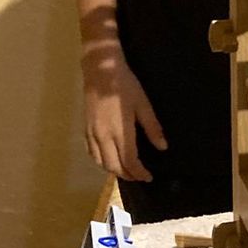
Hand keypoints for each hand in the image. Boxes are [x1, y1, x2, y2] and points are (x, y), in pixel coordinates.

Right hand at [81, 43, 166, 181]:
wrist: (100, 71)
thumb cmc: (125, 85)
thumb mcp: (143, 104)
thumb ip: (152, 128)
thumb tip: (162, 147)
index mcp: (120, 131)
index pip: (129, 161)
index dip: (139, 172)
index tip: (149, 177)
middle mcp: (103, 137)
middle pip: (113, 166)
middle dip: (127, 175)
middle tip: (139, 176)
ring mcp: (92, 134)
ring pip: (100, 162)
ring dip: (113, 170)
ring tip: (127, 171)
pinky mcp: (85, 129)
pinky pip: (92, 153)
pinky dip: (101, 161)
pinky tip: (109, 159)